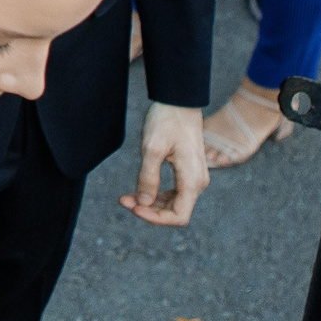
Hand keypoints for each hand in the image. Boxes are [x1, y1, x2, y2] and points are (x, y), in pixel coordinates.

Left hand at [121, 101, 208, 225]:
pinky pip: (173, 192)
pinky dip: (155, 194)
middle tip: (123, 200)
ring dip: (150, 203)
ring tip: (126, 197)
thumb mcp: (152, 149)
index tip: (134, 207)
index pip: (179, 216)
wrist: (178, 102)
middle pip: (175, 212)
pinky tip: (138, 190)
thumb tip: (144, 202)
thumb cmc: (167, 121)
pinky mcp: (187, 172)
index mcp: (193, 180)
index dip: (155, 218)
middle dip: (148, 210)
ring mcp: (194, 178)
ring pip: (173, 203)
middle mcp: (197, 183)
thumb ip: (148, 178)